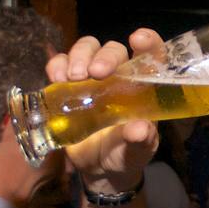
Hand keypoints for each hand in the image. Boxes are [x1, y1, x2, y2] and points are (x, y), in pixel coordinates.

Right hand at [45, 30, 165, 190]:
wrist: (98, 168)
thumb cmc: (125, 154)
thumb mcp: (136, 152)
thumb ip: (140, 141)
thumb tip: (139, 130)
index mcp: (142, 87)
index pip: (151, 57)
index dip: (148, 43)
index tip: (139, 39)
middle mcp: (119, 76)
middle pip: (113, 50)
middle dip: (104, 56)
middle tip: (95, 74)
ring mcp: (92, 78)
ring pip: (87, 48)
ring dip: (79, 57)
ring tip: (74, 77)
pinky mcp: (68, 85)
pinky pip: (61, 63)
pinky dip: (57, 65)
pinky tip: (56, 79)